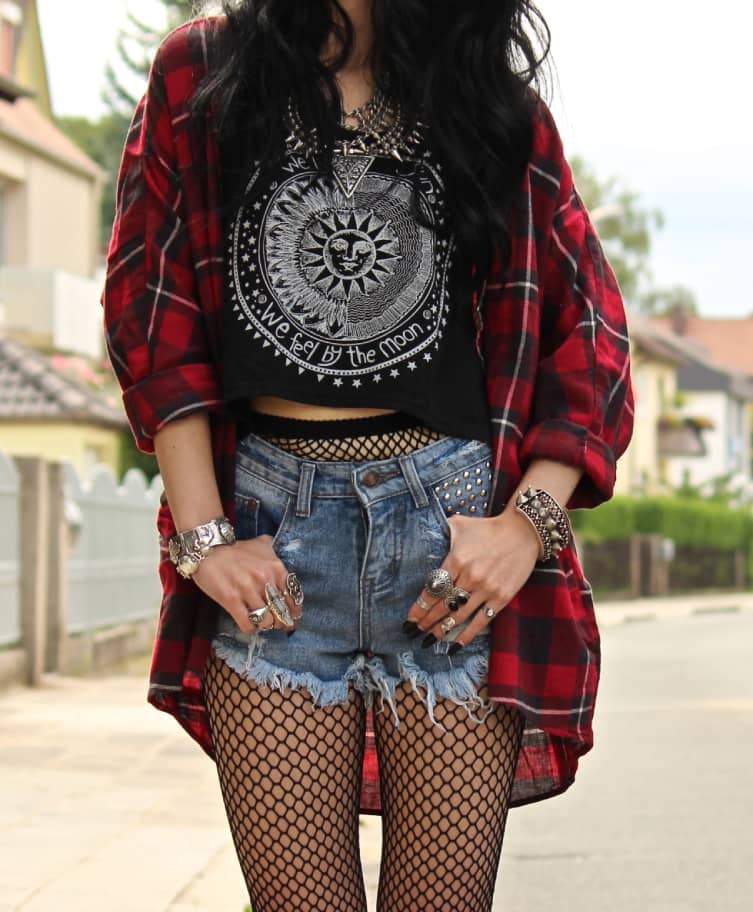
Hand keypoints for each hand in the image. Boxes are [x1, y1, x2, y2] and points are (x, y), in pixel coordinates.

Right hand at [192, 534, 301, 634]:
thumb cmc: (235, 549)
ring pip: (266, 621)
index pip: (293, 597)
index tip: (292, 617)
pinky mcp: (231, 600)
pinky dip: (250, 628)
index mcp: (276, 568)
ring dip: (265, 625)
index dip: (294, 611)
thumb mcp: (261, 544)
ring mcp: (247, 590)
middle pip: (281, 612)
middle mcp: (265, 579)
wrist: (207, 549)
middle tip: (277, 625)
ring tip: (261, 623)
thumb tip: (282, 559)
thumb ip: (275, 552)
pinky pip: (247, 624)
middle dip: (281, 622)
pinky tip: (249, 624)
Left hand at [403, 509, 540, 650]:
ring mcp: (487, 589)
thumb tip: (422, 535)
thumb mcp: (459, 524)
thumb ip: (441, 533)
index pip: (433, 589)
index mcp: (457, 559)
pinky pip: (481, 621)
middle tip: (414, 631)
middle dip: (426, 621)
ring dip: (441, 630)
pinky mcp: (501, 598)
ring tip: (428, 639)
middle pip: (442, 605)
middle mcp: (470, 577)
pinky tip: (454, 646)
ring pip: (458, 616)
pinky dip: (466, 636)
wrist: (523, 532)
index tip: (410, 618)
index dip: (419, 607)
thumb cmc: (488, 528)